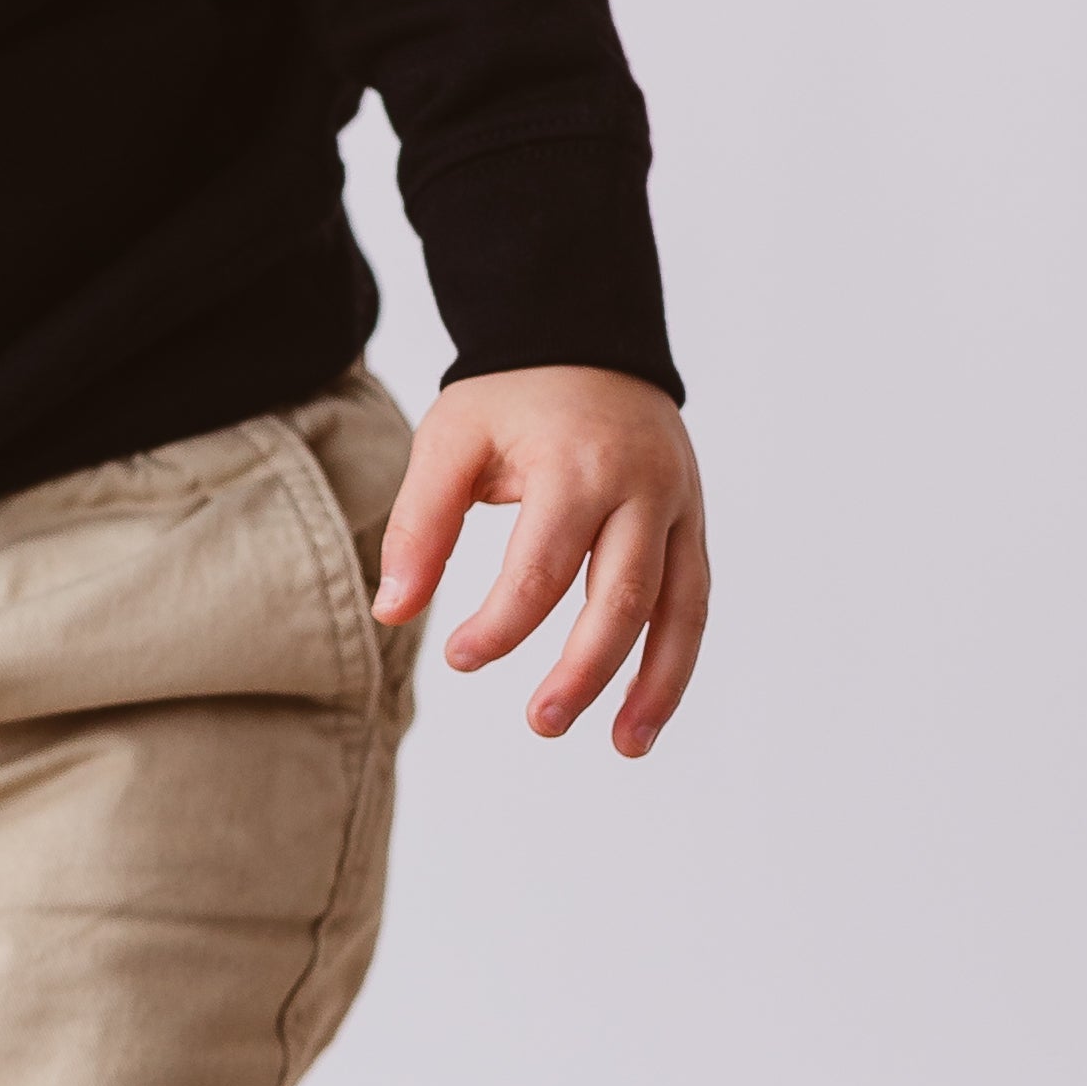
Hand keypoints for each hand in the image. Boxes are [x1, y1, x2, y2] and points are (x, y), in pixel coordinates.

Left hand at [373, 365, 705, 755]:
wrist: (588, 339)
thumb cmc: (511, 398)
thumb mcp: (450, 439)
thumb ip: (420, 524)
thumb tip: (391, 612)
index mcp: (579, 464)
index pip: (542, 566)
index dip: (503, 624)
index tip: (459, 657)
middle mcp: (644, 488)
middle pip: (622, 596)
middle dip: (584, 669)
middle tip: (539, 725)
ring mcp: (679, 507)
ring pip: (679, 609)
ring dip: (655, 683)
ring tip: (625, 746)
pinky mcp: (693, 524)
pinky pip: (695, 601)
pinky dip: (676, 660)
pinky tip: (648, 713)